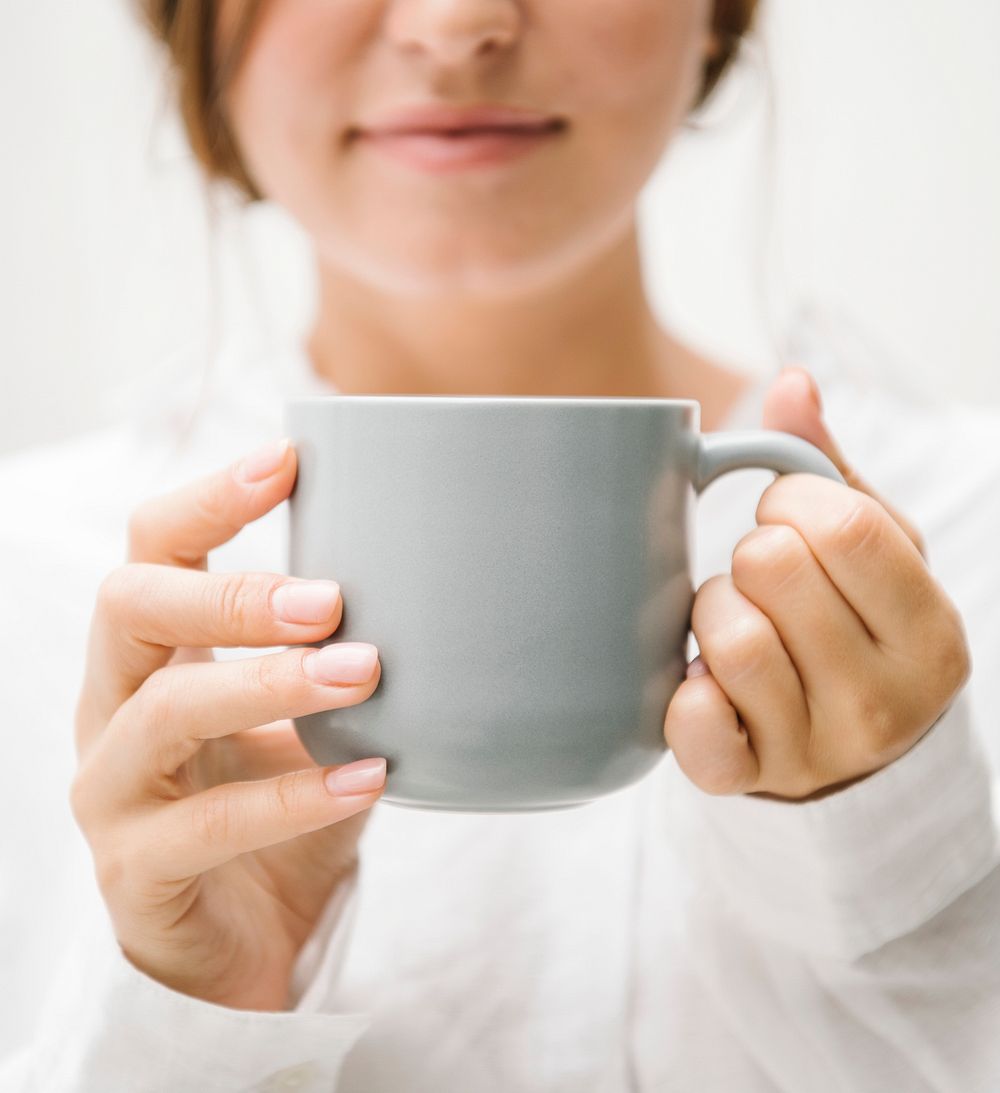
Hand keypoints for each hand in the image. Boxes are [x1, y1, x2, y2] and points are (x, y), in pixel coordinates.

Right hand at [70, 438, 384, 1010]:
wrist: (250, 939)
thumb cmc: (283, 804)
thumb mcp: (314, 716)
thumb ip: (342, 653)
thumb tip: (443, 576)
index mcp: (151, 655)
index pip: (150, 550)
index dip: (207, 499)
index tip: (286, 460)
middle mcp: (111, 709)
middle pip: (130, 608)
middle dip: (231, 592)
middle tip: (330, 597)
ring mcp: (112, 792)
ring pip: (166, 714)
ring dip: (272, 684)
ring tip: (364, 672)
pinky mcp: (136, 873)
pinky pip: (209, 825)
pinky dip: (296, 795)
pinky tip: (370, 777)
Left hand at [664, 369, 970, 800]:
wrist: (851, 756)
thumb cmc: (856, 630)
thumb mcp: (873, 551)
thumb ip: (829, 468)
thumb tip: (792, 382)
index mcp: (928, 631)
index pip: (844, 527)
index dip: (793, 505)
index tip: (790, 522)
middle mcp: (884, 700)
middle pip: (775, 569)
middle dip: (751, 554)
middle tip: (762, 579)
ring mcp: (817, 749)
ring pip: (731, 638)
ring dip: (712, 613)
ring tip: (733, 624)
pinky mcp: (747, 780)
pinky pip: (695, 726)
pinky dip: (685, 696)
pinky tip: (701, 683)